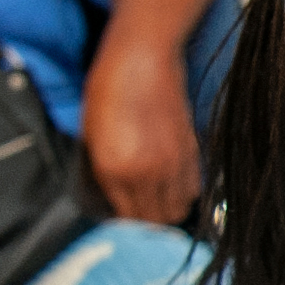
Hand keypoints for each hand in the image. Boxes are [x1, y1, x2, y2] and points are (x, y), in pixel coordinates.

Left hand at [81, 34, 202, 223]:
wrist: (143, 57)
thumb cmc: (108, 90)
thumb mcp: (92, 137)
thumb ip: (104, 175)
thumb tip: (114, 201)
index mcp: (117, 170)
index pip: (126, 221)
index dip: (122, 227)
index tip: (119, 221)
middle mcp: (149, 173)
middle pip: (156, 222)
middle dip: (146, 224)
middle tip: (136, 212)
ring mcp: (175, 163)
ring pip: (178, 209)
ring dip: (166, 209)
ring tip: (153, 200)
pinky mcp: (192, 151)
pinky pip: (192, 189)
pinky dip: (182, 193)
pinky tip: (169, 181)